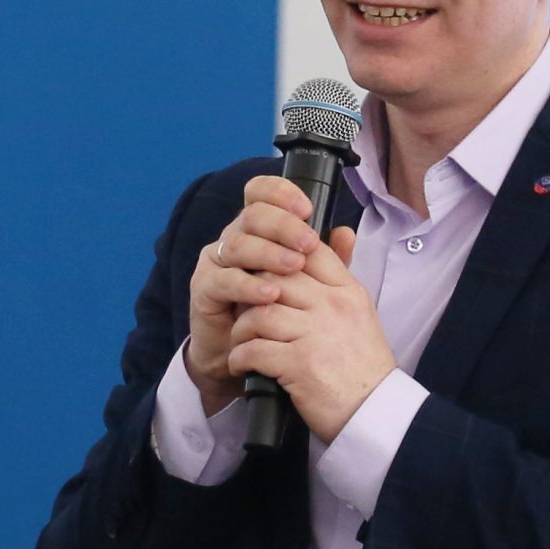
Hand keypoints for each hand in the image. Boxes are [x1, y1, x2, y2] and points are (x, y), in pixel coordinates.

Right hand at [185, 175, 329, 415]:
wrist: (244, 355)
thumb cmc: (276, 313)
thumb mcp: (308, 284)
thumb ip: (326, 259)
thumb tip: (346, 233)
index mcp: (258, 229)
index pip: (260, 193)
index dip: (280, 193)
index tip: (307, 208)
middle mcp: (234, 237)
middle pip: (252, 214)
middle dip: (284, 225)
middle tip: (309, 243)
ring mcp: (216, 261)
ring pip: (237, 244)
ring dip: (268, 254)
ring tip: (294, 267)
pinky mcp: (204, 288)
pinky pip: (223, 280)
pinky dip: (248, 285)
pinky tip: (270, 294)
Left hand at [225, 225, 395, 442]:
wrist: (373, 413)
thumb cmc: (362, 366)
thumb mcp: (361, 312)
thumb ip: (342, 276)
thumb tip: (340, 231)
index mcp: (347, 292)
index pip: (307, 252)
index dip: (277, 257)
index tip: (262, 276)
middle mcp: (332, 307)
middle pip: (274, 279)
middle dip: (250, 293)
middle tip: (241, 309)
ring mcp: (315, 335)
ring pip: (258, 313)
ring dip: (242, 329)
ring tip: (242, 341)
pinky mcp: (298, 365)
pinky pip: (253, 349)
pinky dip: (240, 358)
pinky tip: (243, 365)